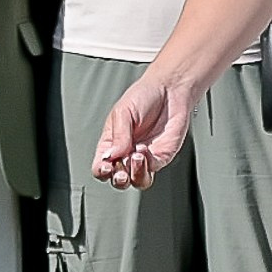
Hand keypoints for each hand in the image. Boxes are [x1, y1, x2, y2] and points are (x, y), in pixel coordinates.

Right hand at [92, 69, 197, 190]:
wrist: (170, 90)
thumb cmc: (143, 97)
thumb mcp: (122, 113)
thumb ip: (118, 136)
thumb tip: (111, 156)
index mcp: (111, 144)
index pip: (100, 167)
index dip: (101, 171)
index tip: (106, 165)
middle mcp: (127, 154)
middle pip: (118, 180)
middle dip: (118, 179)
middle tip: (120, 169)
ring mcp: (146, 157)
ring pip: (138, 181)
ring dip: (135, 174)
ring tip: (136, 156)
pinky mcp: (162, 156)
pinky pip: (154, 168)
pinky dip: (149, 163)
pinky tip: (145, 149)